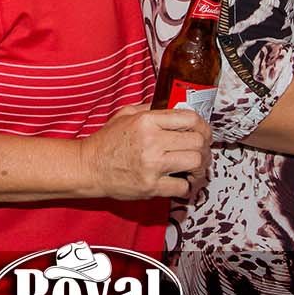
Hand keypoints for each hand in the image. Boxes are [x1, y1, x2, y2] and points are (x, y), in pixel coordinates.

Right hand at [78, 104, 210, 200]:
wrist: (89, 167)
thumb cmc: (107, 141)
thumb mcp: (126, 114)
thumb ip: (151, 109)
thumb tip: (176, 108)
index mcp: (147, 121)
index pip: (190, 118)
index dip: (202, 125)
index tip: (202, 131)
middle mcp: (152, 141)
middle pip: (198, 141)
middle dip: (204, 146)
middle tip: (201, 151)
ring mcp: (152, 165)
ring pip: (195, 162)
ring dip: (199, 166)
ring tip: (194, 167)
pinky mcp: (151, 187)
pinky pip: (183, 186)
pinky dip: (186, 186)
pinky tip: (180, 182)